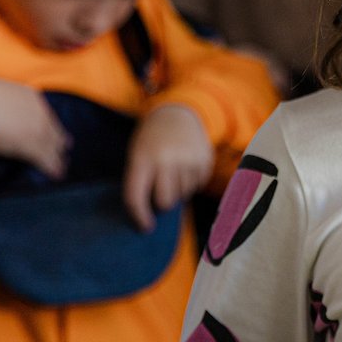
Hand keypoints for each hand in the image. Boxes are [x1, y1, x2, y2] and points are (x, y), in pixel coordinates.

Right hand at [0, 79, 67, 177]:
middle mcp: (38, 111)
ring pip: (54, 145)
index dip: (47, 122)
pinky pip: (47, 160)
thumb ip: (1, 98)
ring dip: (58, 156)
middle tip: (65, 146)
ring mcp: (38, 129)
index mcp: (29, 96)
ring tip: (63, 165)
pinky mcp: (33, 147)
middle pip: (53, 128)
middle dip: (59, 138)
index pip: (43, 112)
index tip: (50, 127)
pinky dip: (53, 168)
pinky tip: (57, 175)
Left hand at [124, 105, 212, 231]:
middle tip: (161, 191)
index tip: (145, 227)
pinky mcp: (205, 161)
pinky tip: (186, 167)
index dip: (139, 217)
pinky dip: (191, 182)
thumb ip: (140, 181)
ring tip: (174, 172)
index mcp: (142, 158)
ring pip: (183, 195)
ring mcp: (188, 160)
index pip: (136, 197)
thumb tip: (149, 216)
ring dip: (177, 190)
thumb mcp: (138, 154)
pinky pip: (198, 186)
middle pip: (164, 202)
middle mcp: (166, 159)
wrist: (178, 114)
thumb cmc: (152, 139)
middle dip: (162, 202)